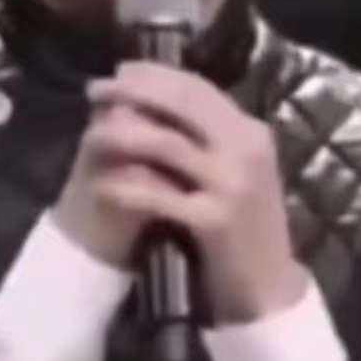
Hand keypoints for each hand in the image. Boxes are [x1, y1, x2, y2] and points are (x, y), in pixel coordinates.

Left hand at [54, 60, 307, 323]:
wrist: (269, 290)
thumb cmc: (245, 226)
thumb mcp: (237, 170)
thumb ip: (208, 137)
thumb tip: (157, 98)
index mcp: (251, 131)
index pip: (198, 87)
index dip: (156, 74)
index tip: (120, 70)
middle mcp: (246, 149)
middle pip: (181, 103)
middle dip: (133, 91)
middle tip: (96, 89)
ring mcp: (233, 184)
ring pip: (166, 144)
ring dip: (122, 134)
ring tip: (91, 135)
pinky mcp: (215, 220)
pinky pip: (159, 195)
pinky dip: (126, 187)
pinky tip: (101, 185)